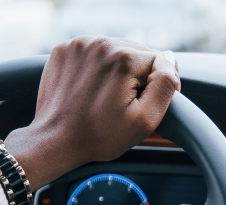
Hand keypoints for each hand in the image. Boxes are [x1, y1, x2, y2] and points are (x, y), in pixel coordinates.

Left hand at [4, 37, 180, 187]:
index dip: (159, 85)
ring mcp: (79, 44)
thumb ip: (165, 86)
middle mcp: (101, 43)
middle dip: (138, 76)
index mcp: (123, 58)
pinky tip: (92, 88)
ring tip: (107, 96)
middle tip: (124, 103)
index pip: (160, 61)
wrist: (55, 140)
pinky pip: (94, 52)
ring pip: (116, 50)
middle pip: (137, 53)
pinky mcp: (65, 49)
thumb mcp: (144, 120)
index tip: (145, 104)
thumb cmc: (99, 136)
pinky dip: (98, 67)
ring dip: (118, 70)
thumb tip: (170, 60)